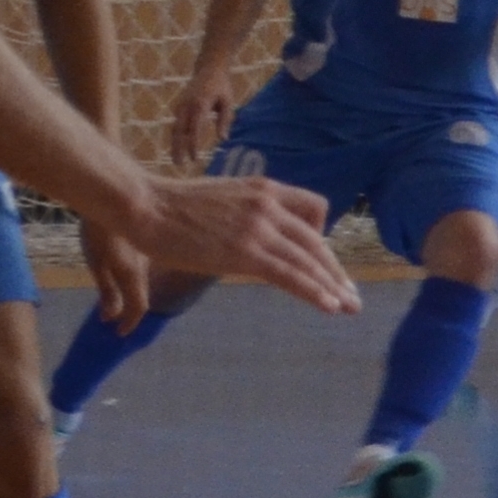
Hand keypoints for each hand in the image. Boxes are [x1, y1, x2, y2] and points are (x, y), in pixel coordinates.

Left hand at [79, 217, 152, 330]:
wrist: (112, 191)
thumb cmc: (99, 228)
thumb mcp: (97, 262)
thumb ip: (106, 290)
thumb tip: (110, 316)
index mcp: (134, 274)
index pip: (138, 307)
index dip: (130, 323)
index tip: (119, 333)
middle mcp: (146, 266)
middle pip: (139, 293)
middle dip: (127, 307)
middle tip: (111, 314)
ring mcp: (147, 252)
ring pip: (140, 278)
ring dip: (127, 290)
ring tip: (109, 293)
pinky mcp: (144, 240)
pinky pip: (140, 263)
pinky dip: (129, 273)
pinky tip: (115, 266)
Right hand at [135, 172, 358, 314]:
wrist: (146, 206)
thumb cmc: (172, 207)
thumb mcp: (221, 200)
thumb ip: (244, 216)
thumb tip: (248, 239)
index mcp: (264, 188)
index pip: (314, 209)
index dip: (324, 238)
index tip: (326, 264)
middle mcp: (268, 205)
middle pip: (317, 241)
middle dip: (336, 272)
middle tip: (352, 295)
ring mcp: (258, 228)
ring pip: (309, 260)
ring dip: (333, 287)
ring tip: (349, 308)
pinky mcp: (245, 252)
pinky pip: (290, 275)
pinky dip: (314, 292)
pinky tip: (330, 307)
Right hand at [169, 66, 236, 169]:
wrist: (208, 68)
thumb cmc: (221, 86)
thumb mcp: (228, 102)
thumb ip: (225, 120)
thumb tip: (223, 139)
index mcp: (200, 104)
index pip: (194, 128)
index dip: (193, 145)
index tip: (195, 158)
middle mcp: (186, 105)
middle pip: (179, 131)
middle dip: (178, 148)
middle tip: (179, 165)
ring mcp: (180, 105)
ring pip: (175, 128)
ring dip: (174, 145)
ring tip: (177, 161)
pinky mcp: (178, 106)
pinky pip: (176, 124)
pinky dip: (176, 137)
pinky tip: (178, 149)